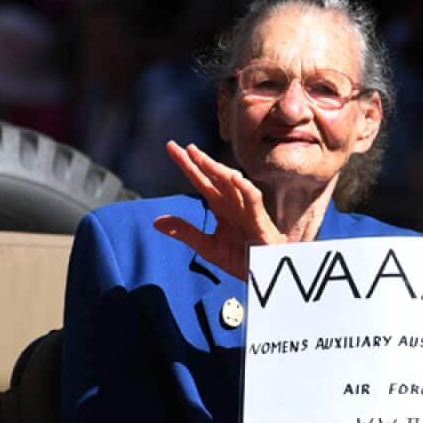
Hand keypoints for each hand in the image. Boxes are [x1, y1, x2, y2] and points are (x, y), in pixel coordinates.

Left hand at [153, 141, 285, 277]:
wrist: (266, 275)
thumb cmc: (243, 259)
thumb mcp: (208, 247)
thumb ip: (185, 233)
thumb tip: (156, 221)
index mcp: (221, 207)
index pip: (201, 181)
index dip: (187, 165)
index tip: (171, 147)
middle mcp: (233, 203)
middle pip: (215, 177)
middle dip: (200, 161)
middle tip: (183, 147)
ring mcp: (247, 209)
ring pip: (232, 183)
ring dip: (217, 170)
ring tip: (201, 158)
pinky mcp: (260, 220)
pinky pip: (254, 200)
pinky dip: (245, 188)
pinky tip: (234, 178)